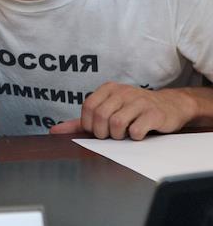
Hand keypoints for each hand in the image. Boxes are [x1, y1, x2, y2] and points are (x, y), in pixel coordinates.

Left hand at [50, 83, 194, 139]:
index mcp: (109, 89)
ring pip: (117, 123)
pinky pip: (136, 129)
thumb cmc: (134, 111)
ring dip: (117, 135)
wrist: (170, 107)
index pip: (88, 107)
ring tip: (123, 135)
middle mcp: (123, 92)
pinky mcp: (154, 113)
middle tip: (110, 135)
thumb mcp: (108, 111)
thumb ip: (80, 122)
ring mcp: (140, 101)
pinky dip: (134, 137)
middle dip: (102, 132)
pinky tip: (138, 134)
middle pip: (101, 116)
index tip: (96, 131)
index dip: (88, 124)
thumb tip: (54, 131)